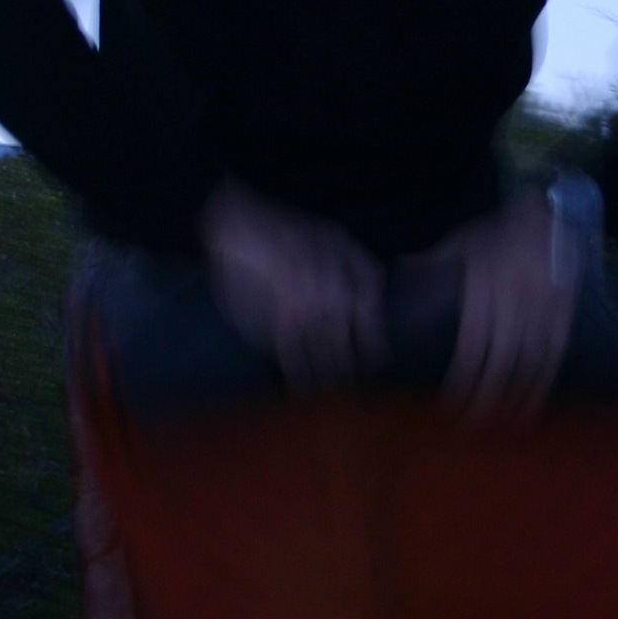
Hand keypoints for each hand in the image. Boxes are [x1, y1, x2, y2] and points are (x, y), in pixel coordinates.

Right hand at [198, 179, 385, 388]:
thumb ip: (356, 268)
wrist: (240, 222)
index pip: (370, 315)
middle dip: (355, 368)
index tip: (377, 364)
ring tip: (335, 396)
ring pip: (326, 350)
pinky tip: (302, 390)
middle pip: (352, 338)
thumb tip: (372, 302)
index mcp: (350, 270)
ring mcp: (309, 305)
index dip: (375, 343)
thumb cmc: (285, 228)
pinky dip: (299, 374)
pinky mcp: (281, 315)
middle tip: (360, 391)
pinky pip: (295, 353)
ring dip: (331, 376)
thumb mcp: (334, 238)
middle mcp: (336, 290)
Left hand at [430, 189, 580, 422]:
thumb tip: (402, 268)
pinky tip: (534, 402)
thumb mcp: (462, 241)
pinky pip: (555, 350)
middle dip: (488, 395)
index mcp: (484, 285)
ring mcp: (544, 305)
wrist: (550, 213)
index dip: (464, 377)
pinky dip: (545, 379)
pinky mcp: (565, 309)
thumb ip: (432, 262)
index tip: (452, 403)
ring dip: (518, 396)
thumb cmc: (498, 231)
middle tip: (475, 423)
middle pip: (502, 359)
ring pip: (531, 360)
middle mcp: (515, 298)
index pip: (473, 343)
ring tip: (505, 422)